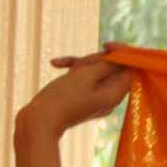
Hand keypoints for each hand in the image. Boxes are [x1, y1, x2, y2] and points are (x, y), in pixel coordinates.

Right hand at [13, 48, 134, 166]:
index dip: (120, 54)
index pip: (128, 68)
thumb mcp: (86, 76)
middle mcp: (109, 98)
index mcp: (115, 94)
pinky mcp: (82, 98)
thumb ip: (107, 64)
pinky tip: (56, 64)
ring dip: (79, 65)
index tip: (105, 44)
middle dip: (92, 60)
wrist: (38, 122)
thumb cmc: (62, 98)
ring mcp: (95, 98)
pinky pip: (83, 79)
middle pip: (110, 68)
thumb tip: (122, 57)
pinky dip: (72, 72)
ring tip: (59, 66)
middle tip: (74, 65)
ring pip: (94, 71)